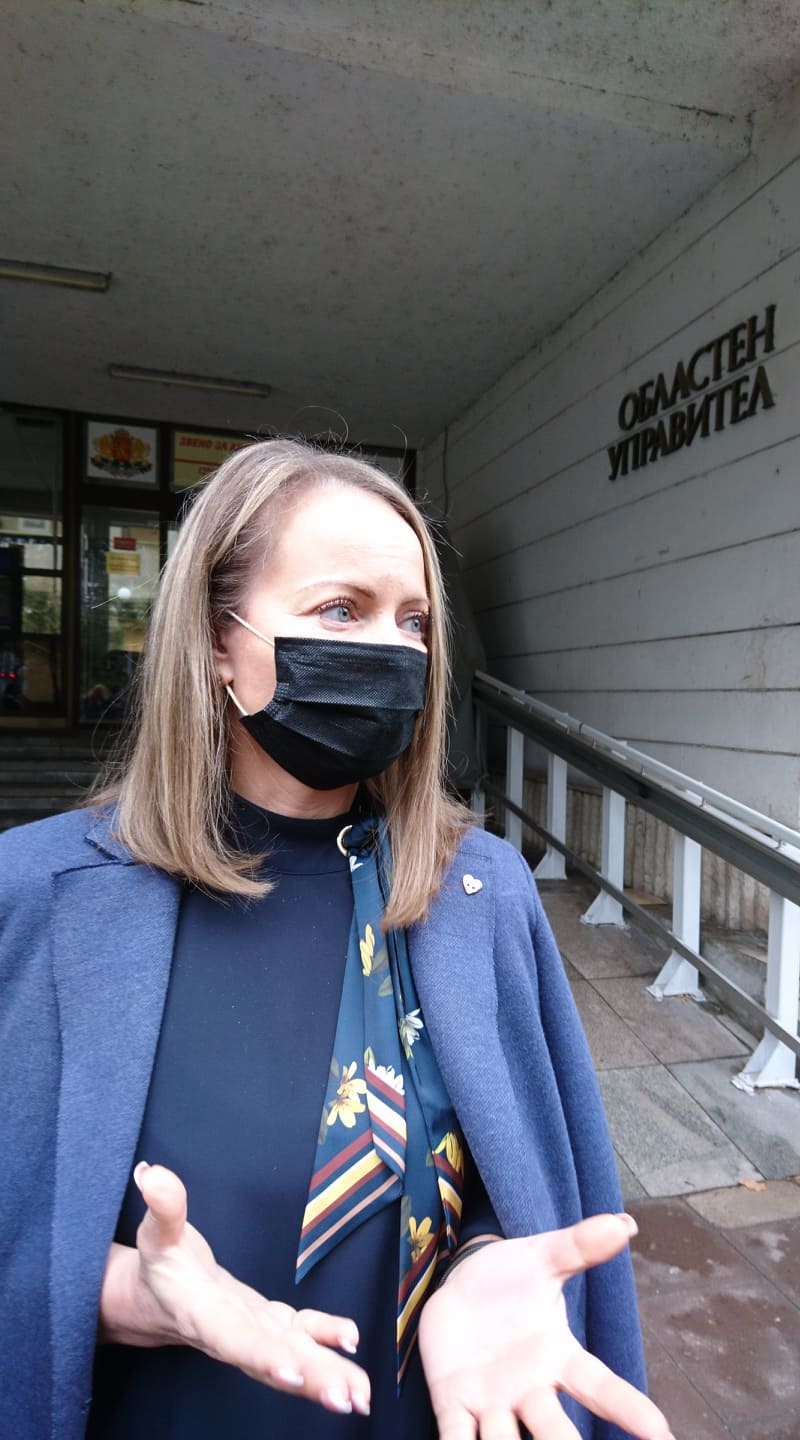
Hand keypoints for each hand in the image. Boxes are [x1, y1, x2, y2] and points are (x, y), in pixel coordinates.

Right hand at [98, 1162, 370, 1416]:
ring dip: (328, 1374)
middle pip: (273, 1358)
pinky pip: (300, 1334)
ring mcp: (255, 1331)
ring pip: (293, 1355)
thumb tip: (152, 1174)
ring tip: (362, 1395)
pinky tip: (352, 1343)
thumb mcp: (156, 1233)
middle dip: (310, 1379)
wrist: (158, 1296)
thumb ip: (163, 1208)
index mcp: (202, 1314)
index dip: (259, 1353)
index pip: (231, 1338)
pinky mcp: (269, 1323)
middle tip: (346, 1398)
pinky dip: (326, 1338)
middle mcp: (232, 1332)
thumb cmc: (159, 1263)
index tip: (289, 1370)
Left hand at [418, 1214, 672, 1439]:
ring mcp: (493, 1402)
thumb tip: (624, 1223)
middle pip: (554, 1431)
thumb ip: (579, 1245)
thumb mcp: (541, 1257)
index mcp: (558, 1357)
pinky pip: (457, 1437)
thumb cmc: (510, 1278)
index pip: (600, 1387)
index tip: (662, 1433)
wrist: (458, 1283)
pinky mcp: (454, 1403)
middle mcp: (531, 1390)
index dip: (630, 1409)